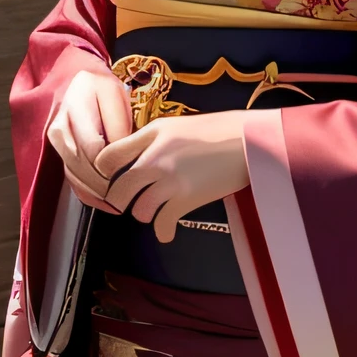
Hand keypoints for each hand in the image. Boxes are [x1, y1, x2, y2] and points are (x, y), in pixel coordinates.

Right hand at [47, 69, 132, 212]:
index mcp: (74, 111)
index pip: (92, 147)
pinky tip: (105, 203)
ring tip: (120, 204)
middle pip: (81, 165)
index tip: (133, 174)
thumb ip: (117, 123)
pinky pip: (70, 178)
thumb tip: (120, 152)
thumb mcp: (115, 96)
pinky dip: (86, 193)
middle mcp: (59, 130)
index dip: (112, 164)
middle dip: (105, 183)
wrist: (78, 83)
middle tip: (130, 196)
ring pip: (74, 174)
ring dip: (96, 192)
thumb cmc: (101, 88)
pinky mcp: (59, 154)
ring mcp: (56, 144)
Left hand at [95, 111, 250, 243]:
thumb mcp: (178, 124)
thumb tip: (131, 158)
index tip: (112, 181)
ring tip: (156, 211)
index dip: (104, 173)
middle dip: (122, 201)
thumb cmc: (220, 130)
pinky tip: (167, 232)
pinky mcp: (187, 198)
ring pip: (139, 210)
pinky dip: (163, 231)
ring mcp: (170, 180)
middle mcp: (155, 158)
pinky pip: (162, 223)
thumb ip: (150, 139)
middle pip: (119, 190)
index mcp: (152, 135)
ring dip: (145, 214)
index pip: (108, 158)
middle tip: (131, 202)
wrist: (252, 140)